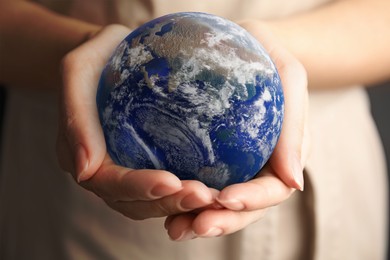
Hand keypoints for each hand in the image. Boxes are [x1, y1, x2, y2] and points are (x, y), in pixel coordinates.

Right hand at [56, 24, 215, 219]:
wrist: (112, 53)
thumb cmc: (97, 56)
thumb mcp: (79, 70)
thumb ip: (76, 115)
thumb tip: (85, 171)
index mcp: (79, 154)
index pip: (109, 183)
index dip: (139, 187)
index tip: (172, 182)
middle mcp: (100, 170)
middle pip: (132, 202)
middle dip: (168, 203)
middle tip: (204, 197)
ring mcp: (122, 170)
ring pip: (149, 203)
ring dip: (180, 204)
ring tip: (214, 197)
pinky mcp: (143, 163)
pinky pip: (162, 187)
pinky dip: (184, 192)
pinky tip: (214, 188)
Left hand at [164, 20, 309, 240]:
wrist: (240, 42)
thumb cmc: (266, 54)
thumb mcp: (289, 75)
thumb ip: (295, 125)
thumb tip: (294, 184)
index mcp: (283, 153)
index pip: (273, 188)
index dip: (252, 199)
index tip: (225, 198)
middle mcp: (260, 166)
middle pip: (246, 206)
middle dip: (223, 220)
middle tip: (194, 226)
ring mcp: (235, 166)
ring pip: (221, 204)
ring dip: (200, 219)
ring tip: (174, 228)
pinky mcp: (211, 159)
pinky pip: (200, 185)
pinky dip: (184, 201)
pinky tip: (165, 210)